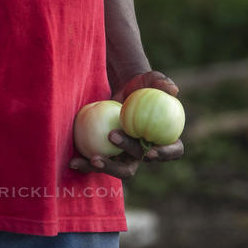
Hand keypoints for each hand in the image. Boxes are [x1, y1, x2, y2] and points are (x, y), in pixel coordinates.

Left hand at [69, 70, 183, 179]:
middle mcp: (145, 152)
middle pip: (138, 163)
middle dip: (126, 156)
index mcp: (164, 139)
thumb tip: (174, 90)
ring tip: (92, 159)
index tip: (150, 151)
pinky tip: (73, 161)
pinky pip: (98, 162)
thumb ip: (162, 83)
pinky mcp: (108, 154)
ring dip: (105, 166)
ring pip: (116, 168)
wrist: (122, 89)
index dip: (164, 155)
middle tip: (113, 137)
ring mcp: (125, 156)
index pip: (172, 151)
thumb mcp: (152, 79)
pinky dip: (85, 163)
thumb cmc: (142, 85)